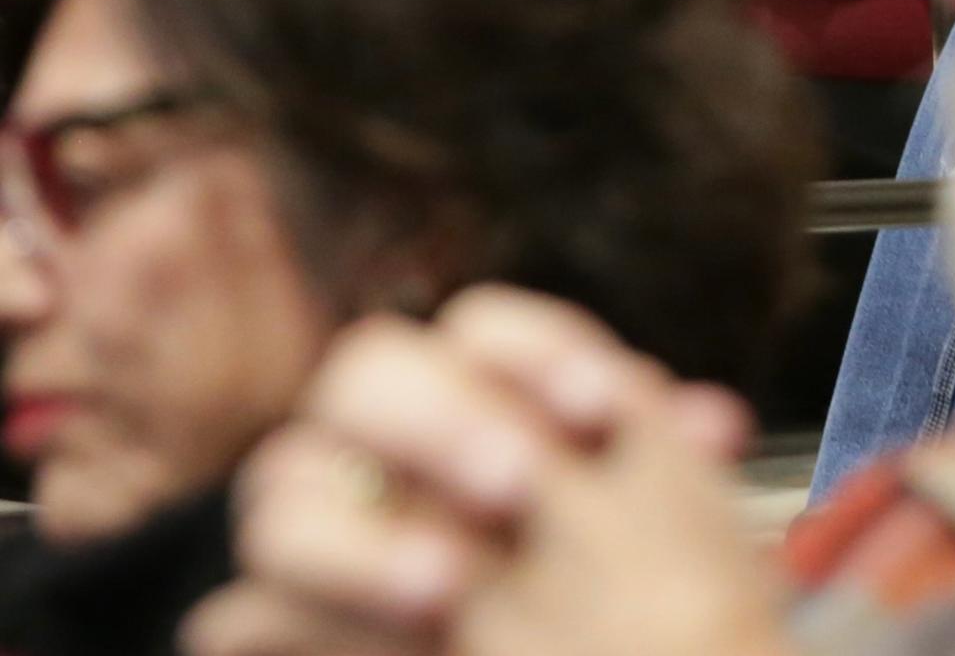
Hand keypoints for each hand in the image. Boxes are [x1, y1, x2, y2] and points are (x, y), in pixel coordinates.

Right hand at [194, 291, 785, 655]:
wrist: (577, 650)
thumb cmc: (613, 598)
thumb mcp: (651, 530)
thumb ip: (667, 466)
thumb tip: (715, 425)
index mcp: (476, 395)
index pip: (483, 329)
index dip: (538, 355)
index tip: (604, 414)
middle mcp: (378, 447)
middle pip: (363, 378)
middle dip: (439, 421)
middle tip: (518, 488)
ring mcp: (319, 532)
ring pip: (282, 498)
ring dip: (361, 542)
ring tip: (448, 588)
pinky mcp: (280, 626)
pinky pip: (239, 620)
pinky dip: (293, 629)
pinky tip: (393, 642)